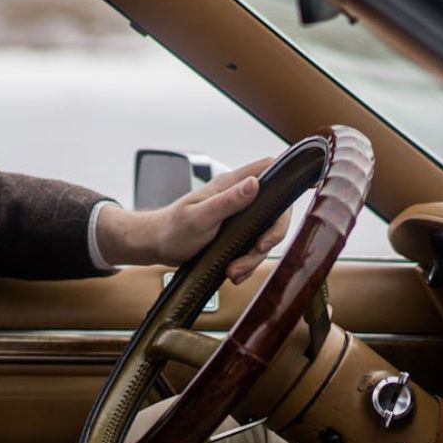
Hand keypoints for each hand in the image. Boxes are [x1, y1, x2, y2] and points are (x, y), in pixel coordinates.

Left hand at [96, 157, 290, 284]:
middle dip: (270, 236)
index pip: (268, 169)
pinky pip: (252, 248)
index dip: (285, 180)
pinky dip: (246, 263)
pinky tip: (233, 273)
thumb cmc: (172, 229)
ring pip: (264, 234)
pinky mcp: (236, 234)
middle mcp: (238, 197)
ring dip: (254, 257)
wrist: (157, 246)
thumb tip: (255, 183)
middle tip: (257, 250)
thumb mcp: (199, 217)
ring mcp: (238, 216)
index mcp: (230, 184)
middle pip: (275, 211)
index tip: (285, 206)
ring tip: (234, 271)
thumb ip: (227, 201)